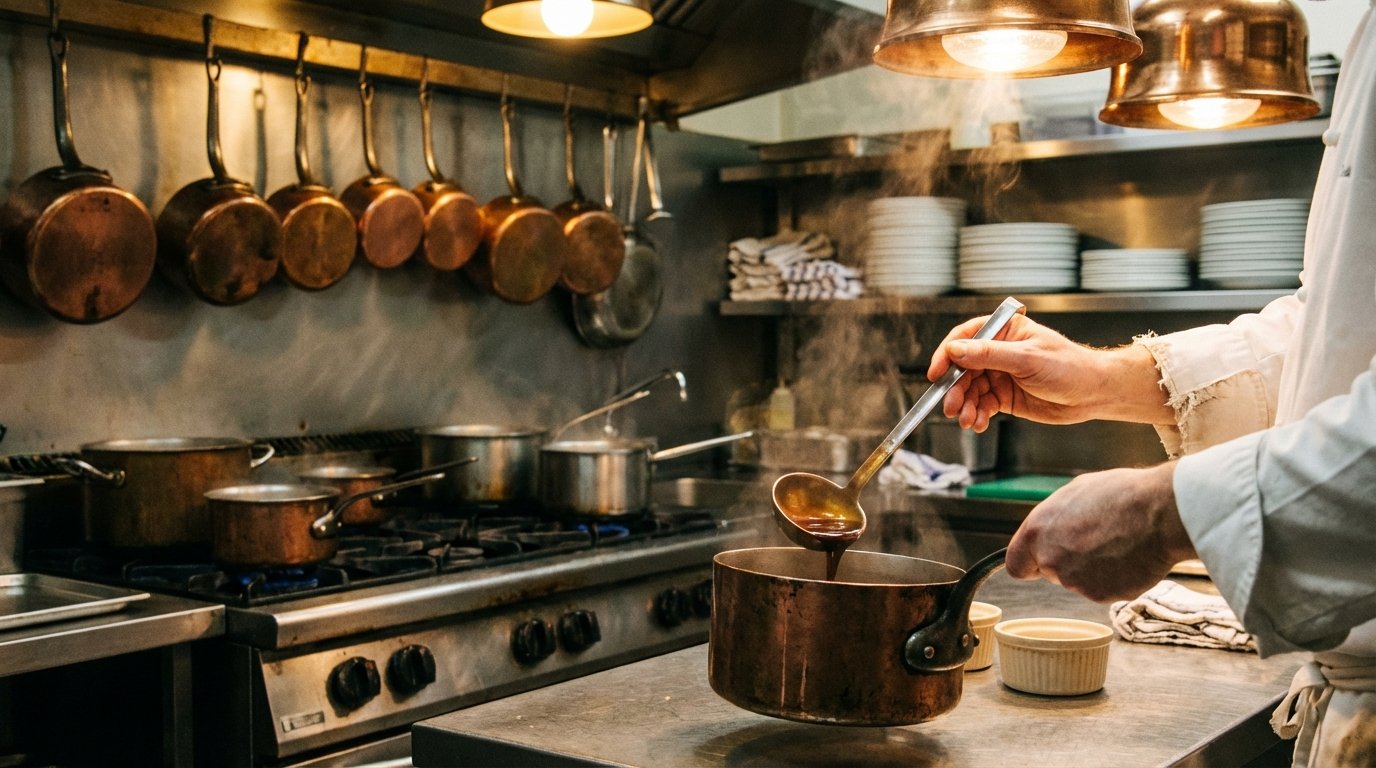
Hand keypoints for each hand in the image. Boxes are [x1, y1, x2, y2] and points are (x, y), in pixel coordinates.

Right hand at [927, 313, 1170, 430]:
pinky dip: (977, 415)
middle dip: (955, 389)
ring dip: (965, 406)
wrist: (1094, 394)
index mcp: (1004, 331)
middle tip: (951, 407)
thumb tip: (955, 350)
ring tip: (967, 420)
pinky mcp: (1004, 396)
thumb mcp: (1027, 359)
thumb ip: (989, 355)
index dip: (947, 355)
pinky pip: (982, 405)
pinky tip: (977, 424)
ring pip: (970, 390)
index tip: (936, 373)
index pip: (965, 338)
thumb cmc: (1069, 367)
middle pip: (963, 368)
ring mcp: (1000, 374)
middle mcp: (998, 352)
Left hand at [1005, 463, 1196, 601]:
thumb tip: (1052, 528)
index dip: (1030, 564)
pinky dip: (1116, 580)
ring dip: (1094, 570)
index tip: (1039, 563)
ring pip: (1080, 582)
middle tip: (1097, 543)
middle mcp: (1050, 559)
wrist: (1161, 512)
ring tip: (1119, 544)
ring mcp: (1074, 581)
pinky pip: (1105, 590)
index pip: (1016, 564)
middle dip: (1069, 562)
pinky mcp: (1100, 596)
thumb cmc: (1122, 495)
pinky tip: (1130, 558)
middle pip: (1052, 572)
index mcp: (1037, 531)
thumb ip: (1055, 518)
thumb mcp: (1076, 492)